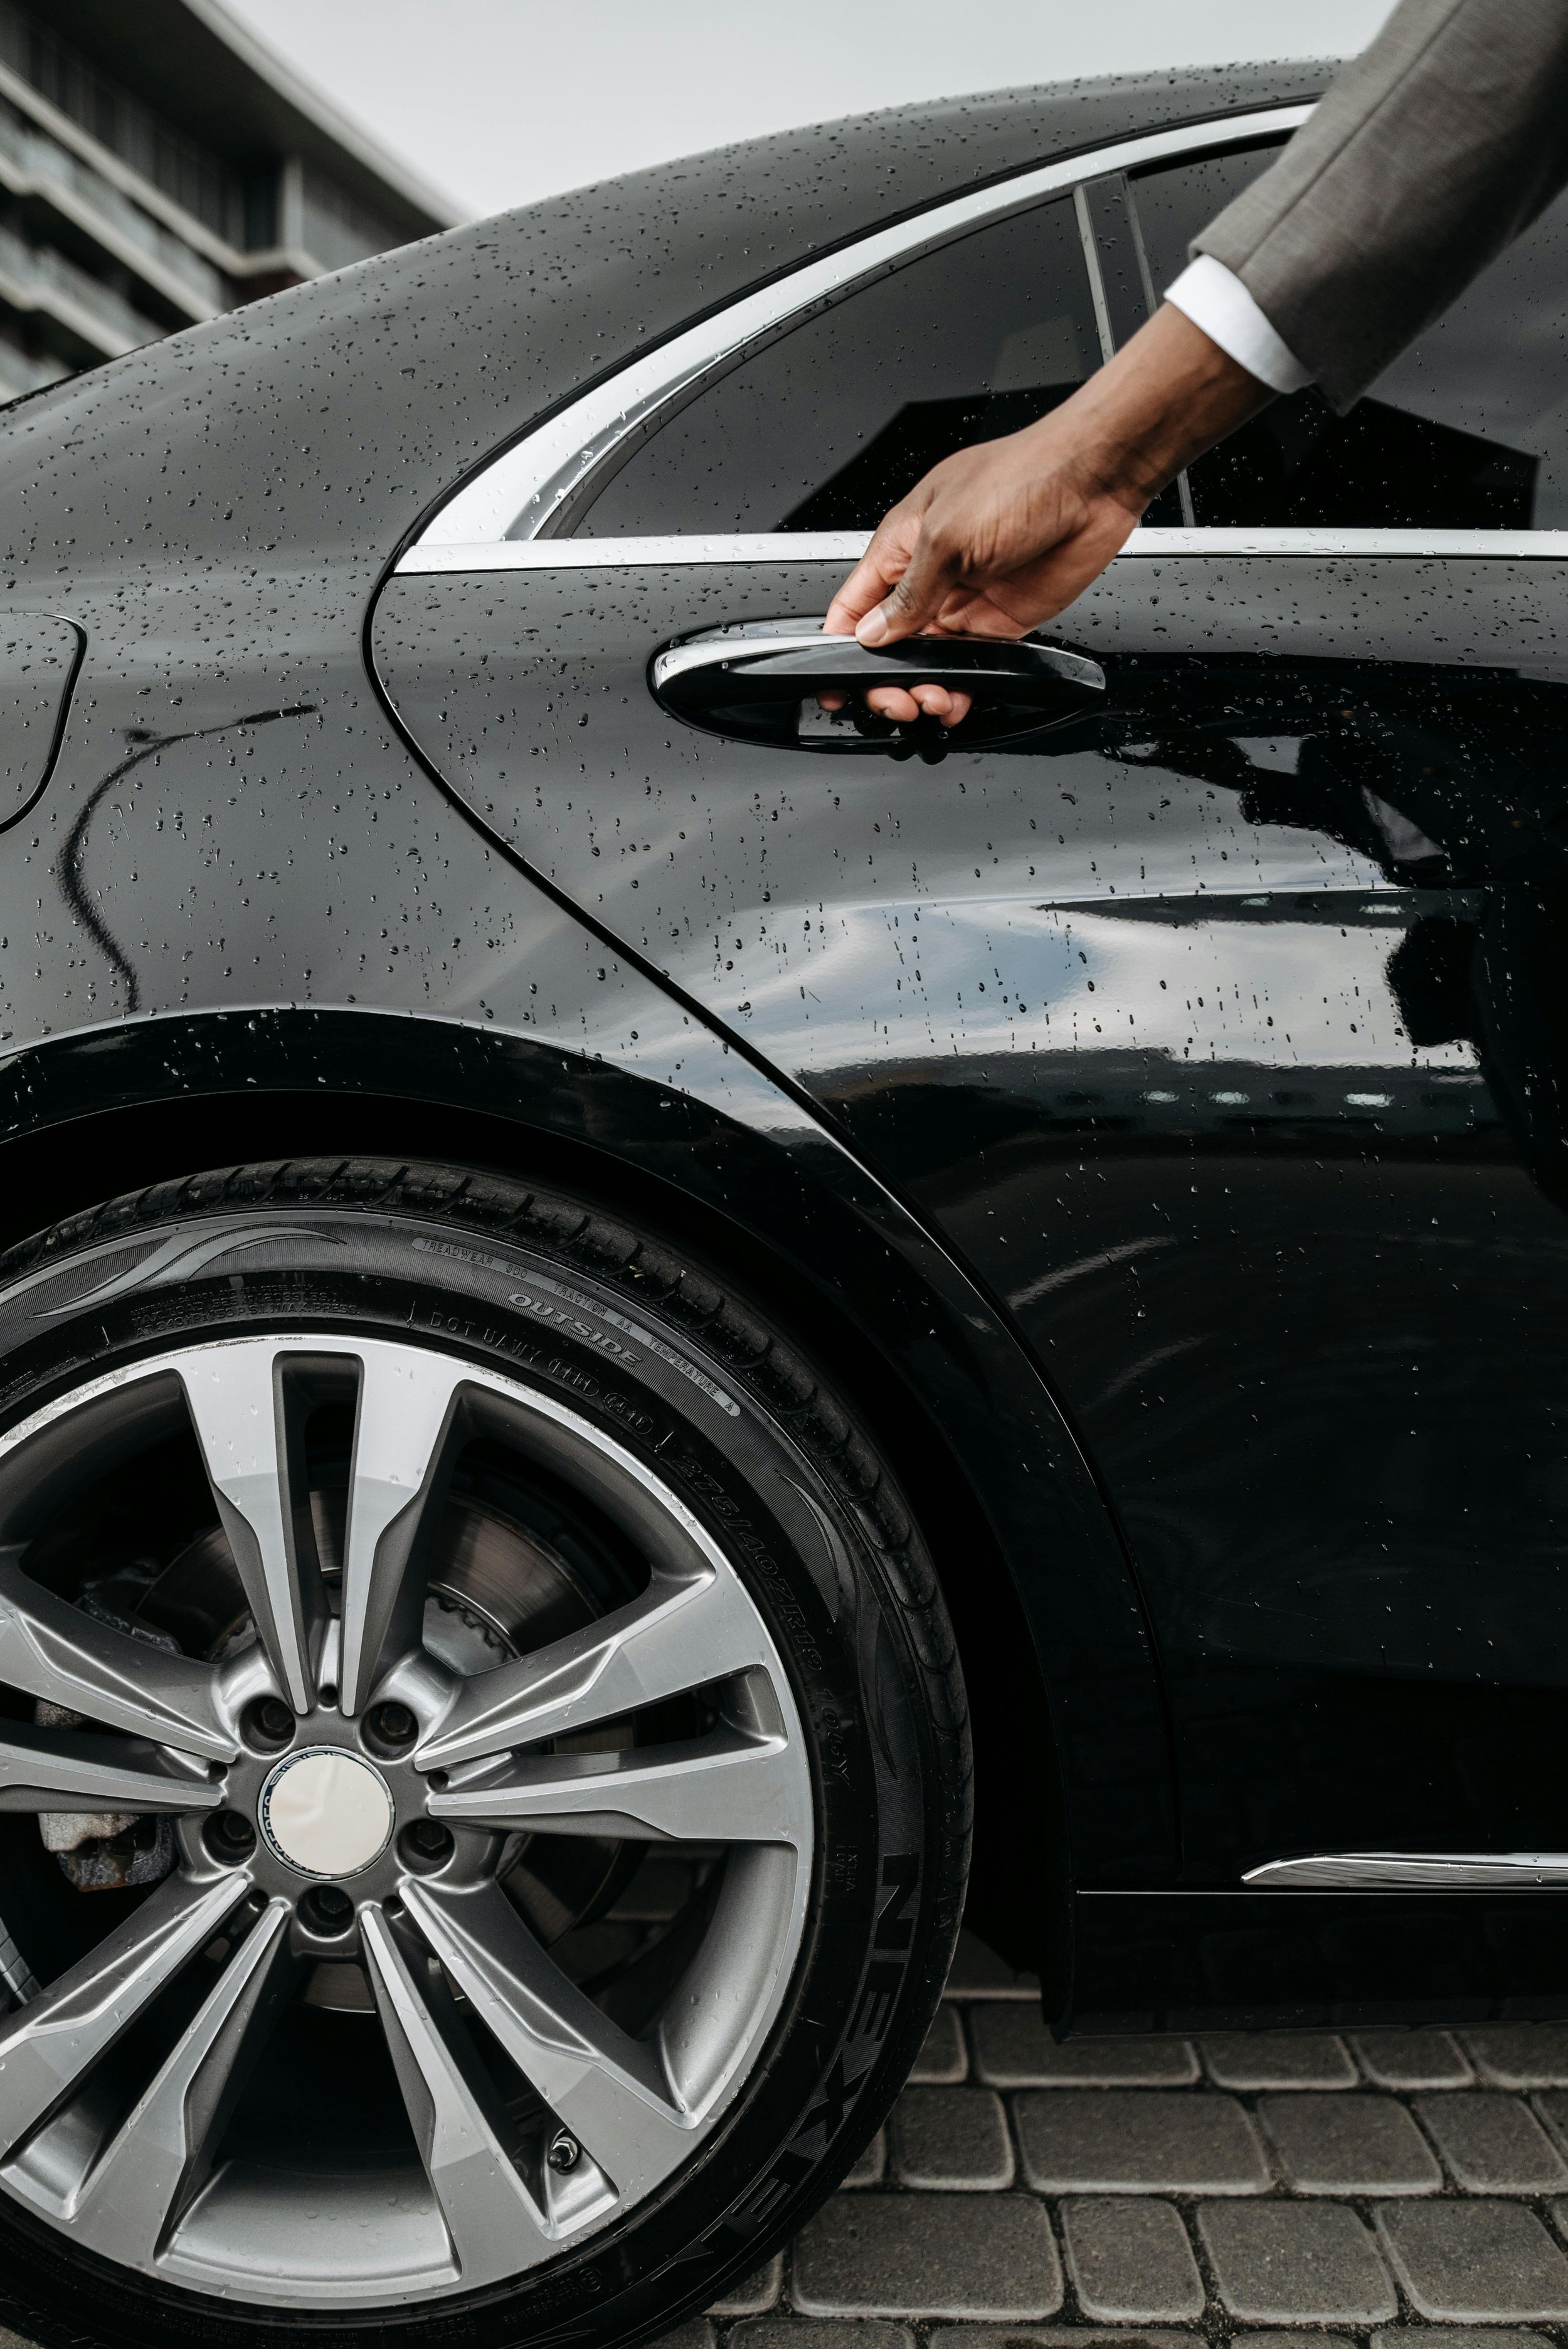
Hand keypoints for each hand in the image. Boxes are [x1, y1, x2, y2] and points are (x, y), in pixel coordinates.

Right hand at [823, 305, 1274, 720]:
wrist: (1094, 480)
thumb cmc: (1022, 477)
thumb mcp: (947, 534)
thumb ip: (909, 591)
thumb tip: (875, 633)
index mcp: (903, 544)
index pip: (855, 604)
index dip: (839, 644)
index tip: (834, 682)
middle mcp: (931, 575)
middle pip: (890, 643)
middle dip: (885, 678)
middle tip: (895, 702)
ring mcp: (966, 600)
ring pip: (930, 661)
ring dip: (924, 688)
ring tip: (929, 702)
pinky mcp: (1003, 621)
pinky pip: (973, 665)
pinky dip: (963, 689)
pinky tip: (957, 702)